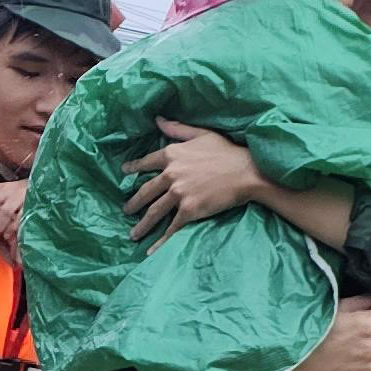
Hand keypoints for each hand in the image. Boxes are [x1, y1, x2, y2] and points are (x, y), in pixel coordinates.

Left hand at [125, 120, 264, 243]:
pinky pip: (171, 228)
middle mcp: (171, 174)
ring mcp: (179, 193)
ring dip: (143, 225)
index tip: (124, 173)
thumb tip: (158, 120)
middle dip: (134, 203)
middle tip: (126, 210)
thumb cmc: (227, 151)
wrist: (246, 172)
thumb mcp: (202, 134)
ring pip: (154, 211)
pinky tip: (151, 251)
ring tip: (133, 233)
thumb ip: (177, 129)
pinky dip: (161, 241)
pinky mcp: (189, 210)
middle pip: (146, 191)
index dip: (134, 168)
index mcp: (172, 154)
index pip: (146, 162)